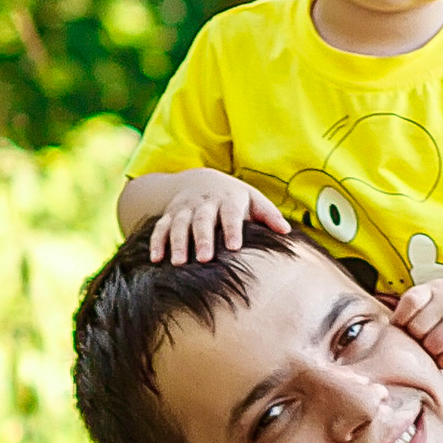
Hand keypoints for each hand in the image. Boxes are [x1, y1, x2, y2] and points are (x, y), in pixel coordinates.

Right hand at [146, 170, 288, 263]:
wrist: (201, 180)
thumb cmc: (235, 198)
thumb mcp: (253, 200)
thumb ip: (269, 215)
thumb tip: (286, 231)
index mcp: (228, 199)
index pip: (230, 214)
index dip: (232, 229)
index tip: (234, 246)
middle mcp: (204, 203)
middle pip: (202, 220)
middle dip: (202, 239)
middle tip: (204, 259)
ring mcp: (184, 209)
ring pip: (179, 225)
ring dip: (178, 243)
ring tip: (178, 263)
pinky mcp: (169, 215)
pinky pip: (161, 228)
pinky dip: (157, 243)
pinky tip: (157, 260)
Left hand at [391, 275, 442, 367]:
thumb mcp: (434, 291)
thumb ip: (413, 304)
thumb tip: (387, 327)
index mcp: (433, 290)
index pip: (409, 303)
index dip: (400, 318)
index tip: (400, 325)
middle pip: (418, 329)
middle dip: (415, 337)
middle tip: (419, 338)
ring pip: (433, 346)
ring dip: (429, 351)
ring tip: (432, 346)